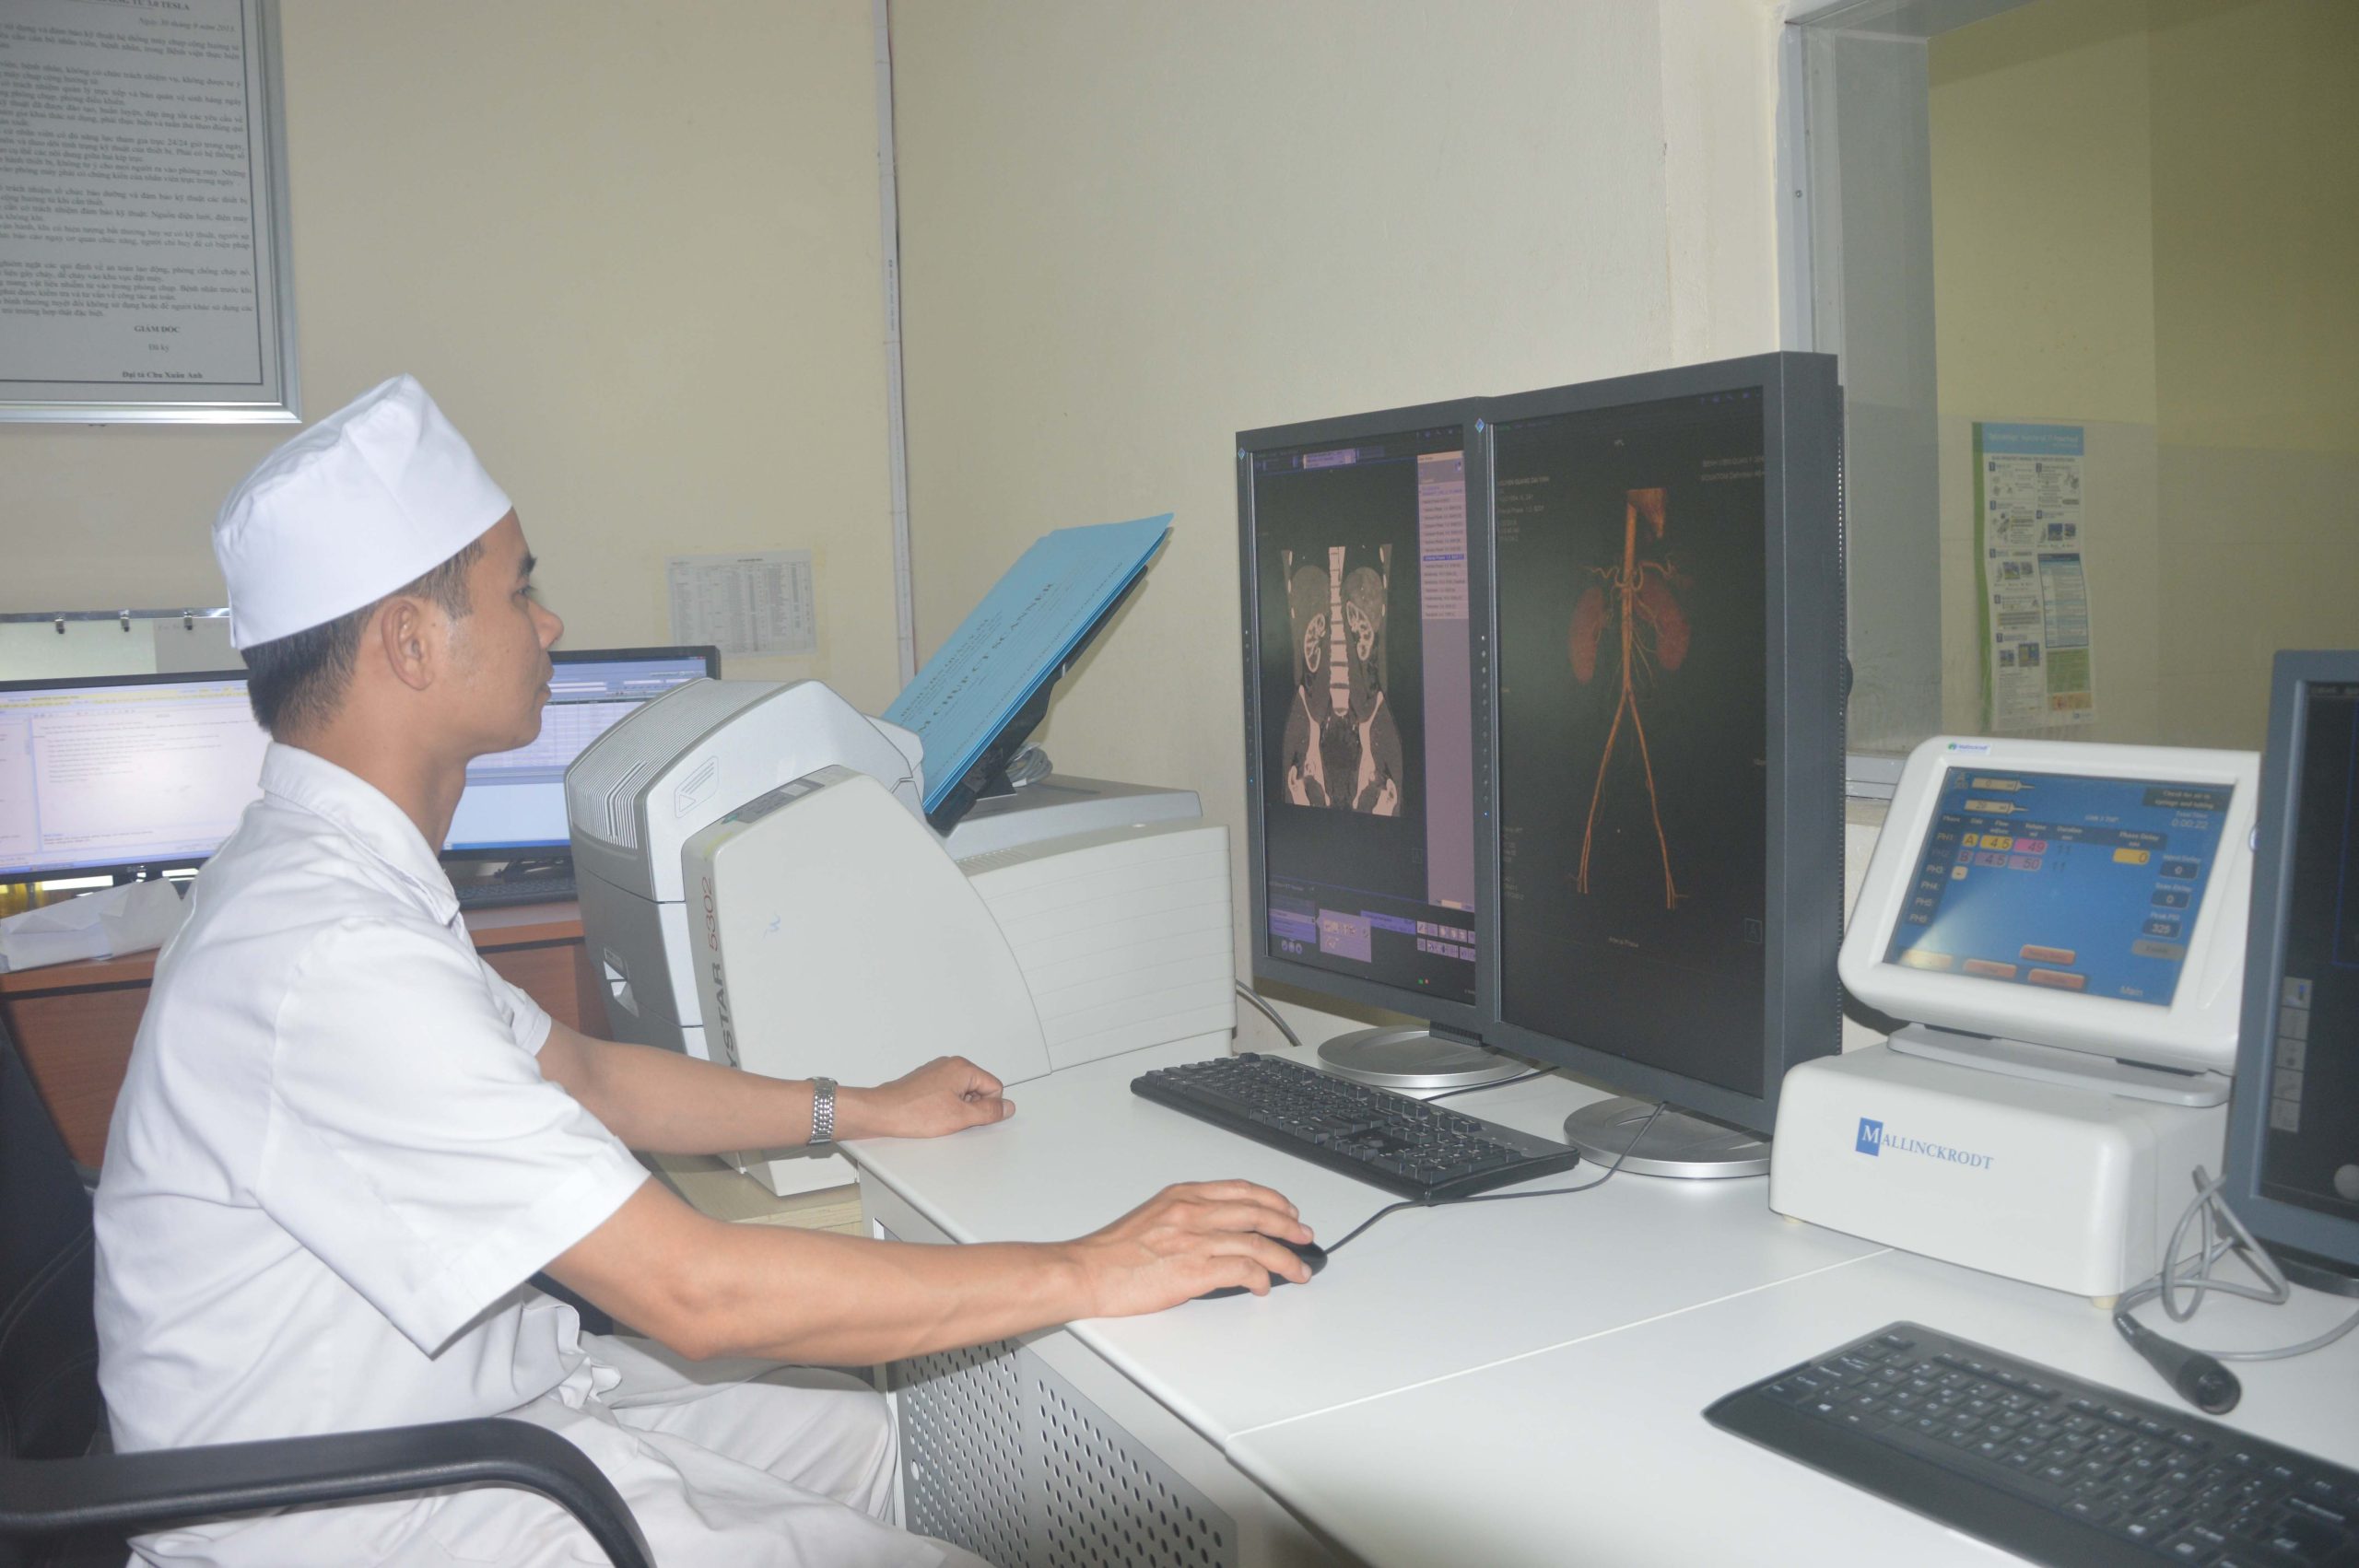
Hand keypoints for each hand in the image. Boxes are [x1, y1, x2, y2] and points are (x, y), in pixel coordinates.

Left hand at [836, 1056, 1012, 1141]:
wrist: (881, 1113)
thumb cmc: (913, 1113)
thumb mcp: (960, 1117)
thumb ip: (989, 1112)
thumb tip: (1007, 1107)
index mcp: (963, 1067)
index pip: (995, 1088)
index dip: (986, 1108)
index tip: (969, 1117)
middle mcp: (950, 1064)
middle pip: (979, 1089)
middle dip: (970, 1108)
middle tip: (951, 1118)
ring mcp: (937, 1072)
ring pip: (962, 1093)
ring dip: (956, 1108)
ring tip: (937, 1117)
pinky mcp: (926, 1082)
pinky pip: (947, 1094)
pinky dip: (942, 1107)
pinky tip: (929, 1115)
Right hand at [1065, 1181, 1313, 1315]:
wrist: (1085, 1272)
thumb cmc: (1111, 1252)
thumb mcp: (1152, 1216)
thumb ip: (1186, 1217)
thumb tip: (1217, 1233)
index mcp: (1183, 1196)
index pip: (1241, 1190)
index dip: (1272, 1200)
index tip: (1286, 1211)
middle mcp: (1192, 1212)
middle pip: (1257, 1213)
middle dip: (1288, 1226)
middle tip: (1304, 1237)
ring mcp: (1195, 1240)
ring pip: (1257, 1243)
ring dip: (1285, 1258)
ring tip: (1298, 1270)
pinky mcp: (1194, 1270)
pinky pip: (1243, 1270)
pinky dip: (1260, 1278)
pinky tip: (1264, 1286)